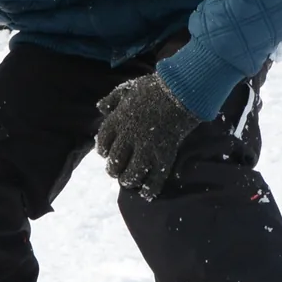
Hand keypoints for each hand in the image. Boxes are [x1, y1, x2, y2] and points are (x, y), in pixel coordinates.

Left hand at [93, 73, 201, 199]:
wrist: (181, 91)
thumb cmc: (155, 87)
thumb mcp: (128, 88)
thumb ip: (112, 99)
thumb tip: (100, 108)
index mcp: (118, 120)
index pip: (103, 143)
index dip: (104, 151)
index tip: (107, 153)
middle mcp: (129, 137)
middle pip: (115, 162)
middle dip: (114, 169)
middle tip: (117, 171)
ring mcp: (147, 148)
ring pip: (131, 174)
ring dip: (128, 180)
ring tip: (129, 181)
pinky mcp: (164, 155)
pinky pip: (155, 178)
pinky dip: (150, 189)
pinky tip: (146, 194)